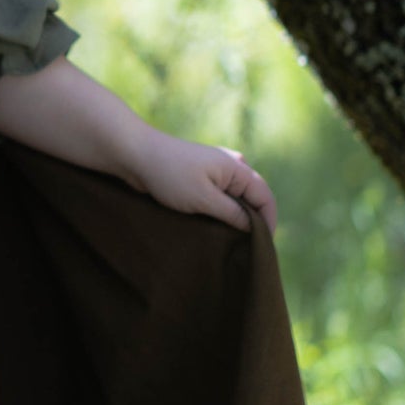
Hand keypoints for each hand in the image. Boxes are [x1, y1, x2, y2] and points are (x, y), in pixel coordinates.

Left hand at [128, 127, 276, 232]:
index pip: (265, 198)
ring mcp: (216, 172)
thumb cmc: (170, 175)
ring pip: (237, 199)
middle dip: (255, 221)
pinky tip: (218, 227)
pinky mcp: (201, 178)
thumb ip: (232, 213)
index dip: (268, 222)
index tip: (264, 246)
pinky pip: (221, 197)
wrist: (136, 156)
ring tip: (235, 241)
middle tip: (250, 248)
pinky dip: (223, 212)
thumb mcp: (204, 199)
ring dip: (237, 217)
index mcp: (237, 168)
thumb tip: (254, 227)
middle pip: (253, 198)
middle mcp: (231, 167)